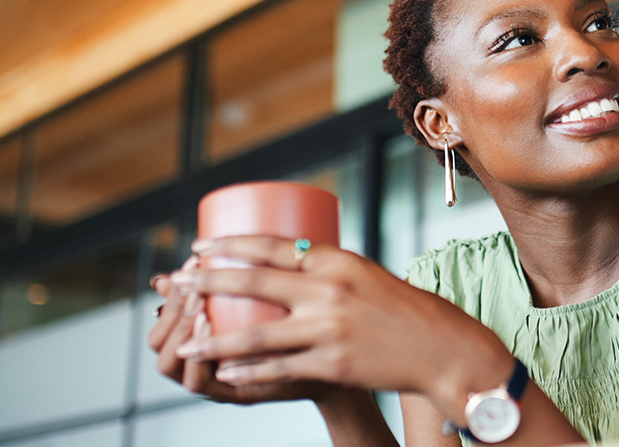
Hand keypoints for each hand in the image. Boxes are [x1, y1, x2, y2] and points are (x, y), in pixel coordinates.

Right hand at [146, 255, 331, 404]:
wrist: (340, 362)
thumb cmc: (307, 324)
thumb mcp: (277, 293)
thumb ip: (258, 268)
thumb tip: (238, 229)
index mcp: (202, 333)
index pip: (164, 313)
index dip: (172, 288)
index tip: (195, 257)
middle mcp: (200, 359)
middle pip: (158, 339)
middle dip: (171, 307)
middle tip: (194, 280)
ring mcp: (212, 379)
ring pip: (167, 363)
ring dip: (179, 332)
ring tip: (199, 306)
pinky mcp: (232, 394)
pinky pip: (197, 383)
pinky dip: (197, 361)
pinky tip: (210, 333)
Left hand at [169, 236, 514, 422]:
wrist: (442, 348)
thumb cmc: (404, 310)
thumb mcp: (365, 276)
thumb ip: (326, 273)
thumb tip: (283, 265)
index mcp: (336, 261)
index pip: (271, 246)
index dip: (230, 246)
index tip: (199, 247)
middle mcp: (329, 290)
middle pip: (253, 282)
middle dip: (207, 283)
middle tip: (177, 284)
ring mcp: (329, 329)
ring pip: (255, 333)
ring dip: (213, 340)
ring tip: (185, 344)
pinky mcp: (332, 364)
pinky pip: (278, 368)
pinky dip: (247, 371)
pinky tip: (225, 372)